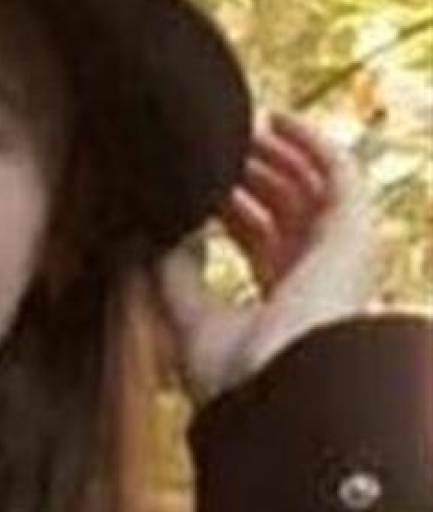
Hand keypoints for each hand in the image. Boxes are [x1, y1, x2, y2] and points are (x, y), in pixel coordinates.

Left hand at [154, 111, 374, 402]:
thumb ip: (175, 277)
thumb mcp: (190, 319)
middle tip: (216, 144)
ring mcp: (339, 254)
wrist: (279, 392)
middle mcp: (317, 275)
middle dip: (251, 172)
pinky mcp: (354, 233)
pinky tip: (277, 119)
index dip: (229, 204)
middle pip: (285, 206)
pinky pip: (340, 172)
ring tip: (238, 126)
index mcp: (284, 300)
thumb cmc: (237, 376)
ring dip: (275, 152)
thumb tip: (157, 236)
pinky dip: (310, 141)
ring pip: (310, 184)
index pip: (259, 236)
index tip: (195, 181)